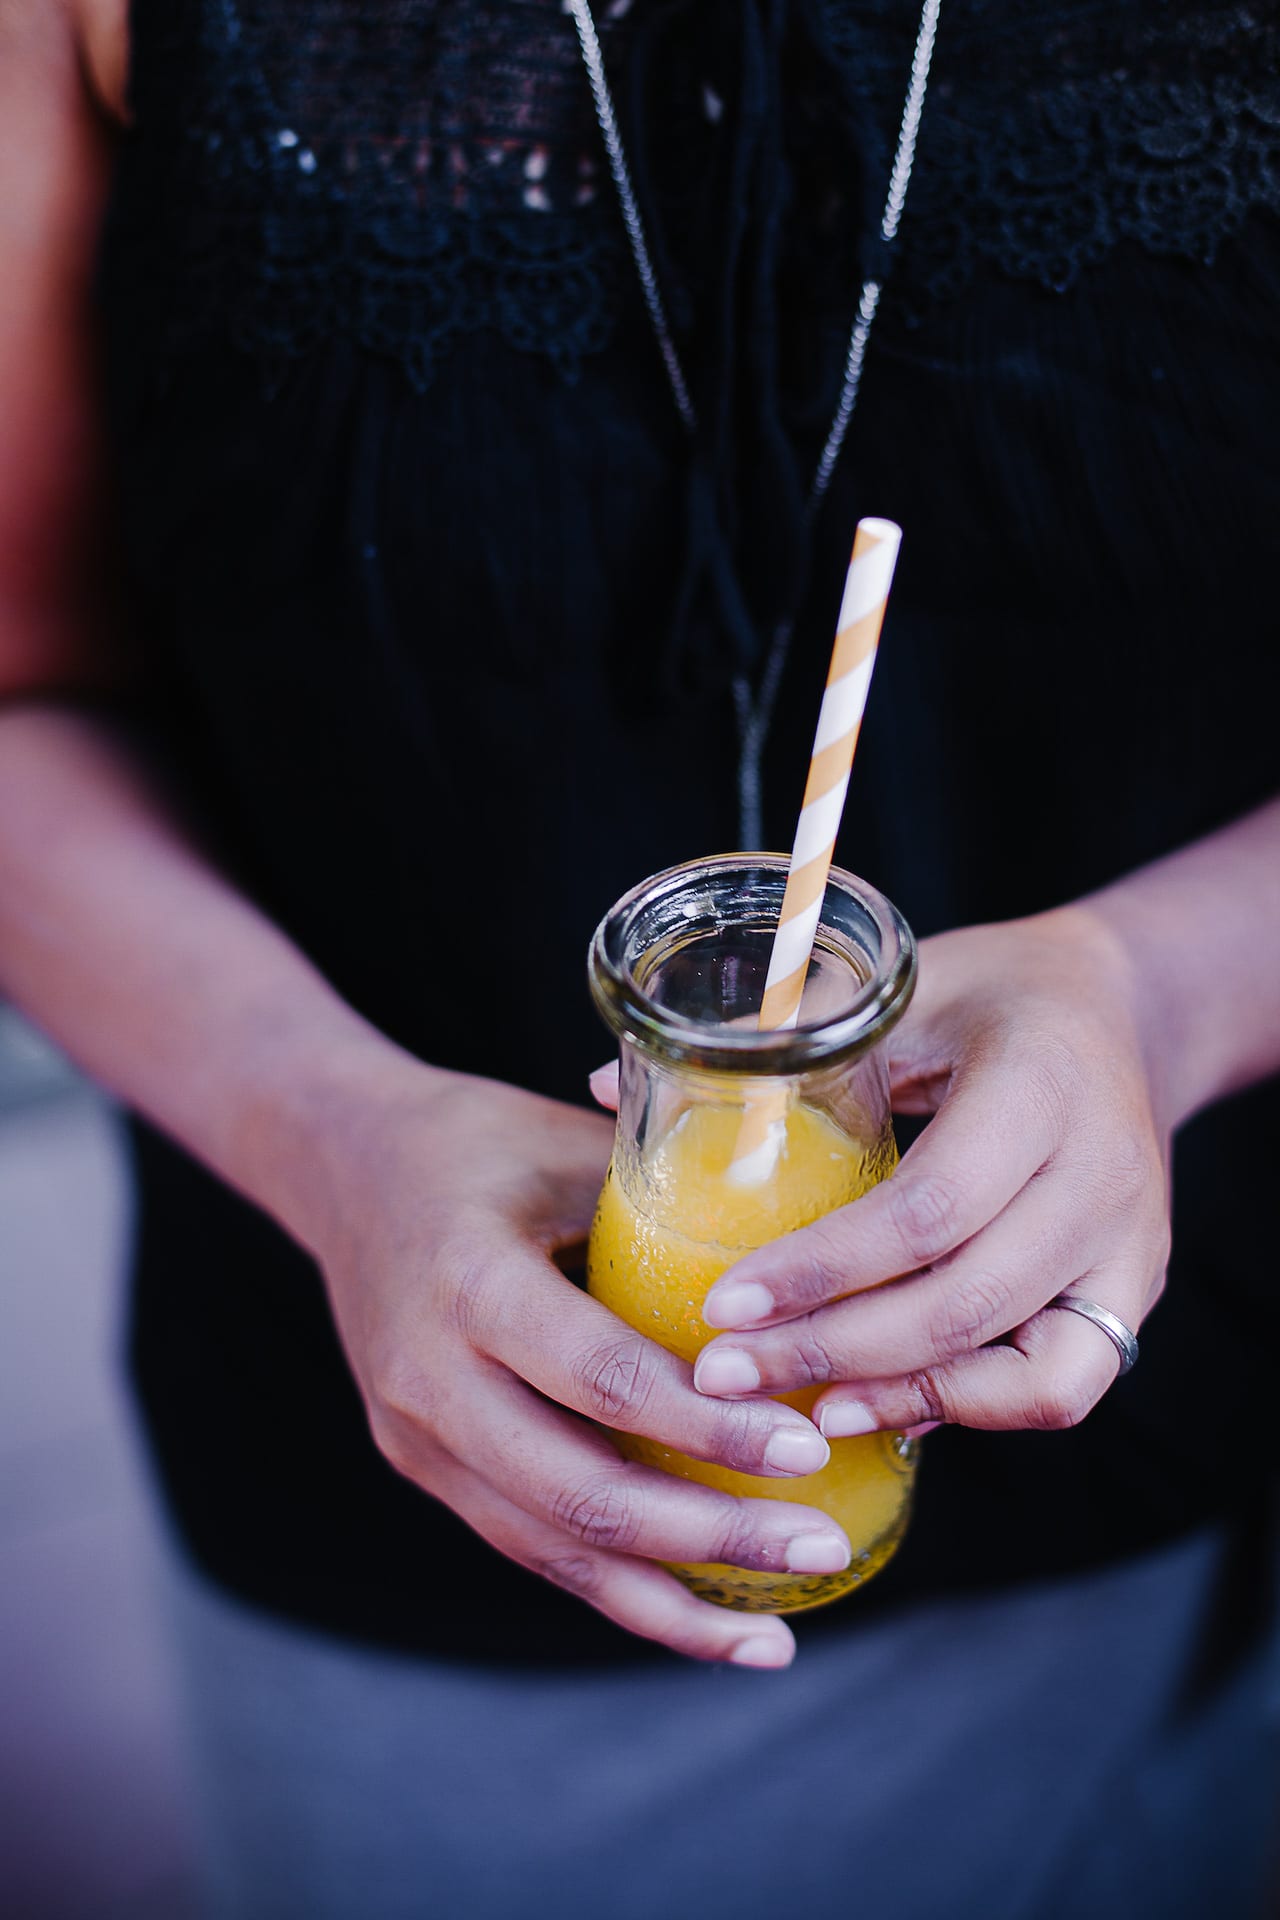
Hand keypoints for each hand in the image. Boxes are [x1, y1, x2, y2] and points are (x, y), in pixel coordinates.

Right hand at [307, 1060, 849, 1666]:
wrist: (339, 1164)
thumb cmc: (475, 1139)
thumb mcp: (566, 1143)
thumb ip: (669, 1201)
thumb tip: (807, 1249)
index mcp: (471, 1281)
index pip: (603, 1380)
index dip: (707, 1425)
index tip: (807, 1447)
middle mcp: (432, 1376)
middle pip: (580, 1493)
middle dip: (710, 1535)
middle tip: (821, 1548)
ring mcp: (417, 1435)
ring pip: (552, 1548)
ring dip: (668, 1600)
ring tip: (774, 1638)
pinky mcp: (423, 1466)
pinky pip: (528, 1544)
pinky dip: (617, 1588)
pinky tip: (700, 1615)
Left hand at [692, 908, 1170, 1437]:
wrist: (1121, 1007)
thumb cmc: (992, 990)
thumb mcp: (899, 988)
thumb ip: (776, 1041)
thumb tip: (603, 1088)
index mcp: (1042, 1086)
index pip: (927, 1209)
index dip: (821, 1270)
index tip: (723, 1303)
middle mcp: (1103, 1176)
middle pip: (965, 1302)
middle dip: (832, 1351)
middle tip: (723, 1376)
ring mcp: (1130, 1245)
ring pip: (1028, 1369)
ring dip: (902, 1397)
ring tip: (795, 1411)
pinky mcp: (1132, 1290)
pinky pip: (1062, 1385)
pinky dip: (968, 1406)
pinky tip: (881, 1406)